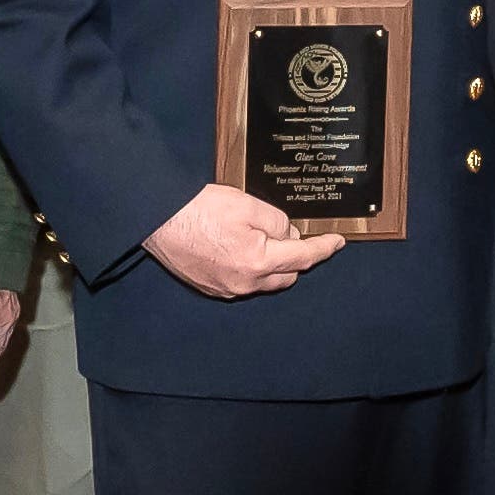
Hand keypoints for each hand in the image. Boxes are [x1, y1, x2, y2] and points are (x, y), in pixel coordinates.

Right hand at [147, 182, 343, 298]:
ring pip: (264, 281)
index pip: (303, 258)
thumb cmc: (199, 209)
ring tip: (262, 239)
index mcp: (258, 262)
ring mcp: (226, 289)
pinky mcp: (211, 286)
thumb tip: (288, 236)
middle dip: (296, 257)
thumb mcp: (248, 205)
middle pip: (286, 276)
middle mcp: (244, 283)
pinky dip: (251, 268)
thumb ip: (276, 222)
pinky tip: (240, 248)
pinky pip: (242, 282)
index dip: (324, 248)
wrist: (157, 219)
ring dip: (273, 265)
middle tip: (290, 234)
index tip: (338, 242)